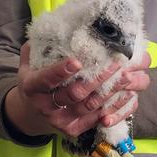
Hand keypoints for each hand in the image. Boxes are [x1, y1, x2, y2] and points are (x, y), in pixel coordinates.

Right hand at [5, 44, 149, 136]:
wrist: (31, 114)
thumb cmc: (36, 81)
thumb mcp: (29, 64)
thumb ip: (37, 47)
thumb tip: (52, 26)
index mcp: (32, 87)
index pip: (47, 79)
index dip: (61, 71)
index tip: (77, 61)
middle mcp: (45, 107)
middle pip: (75, 93)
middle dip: (97, 79)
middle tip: (116, 63)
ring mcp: (60, 120)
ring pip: (90, 106)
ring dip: (111, 92)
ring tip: (127, 76)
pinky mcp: (74, 129)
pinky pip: (97, 118)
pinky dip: (113, 107)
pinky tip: (127, 94)